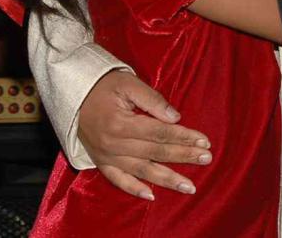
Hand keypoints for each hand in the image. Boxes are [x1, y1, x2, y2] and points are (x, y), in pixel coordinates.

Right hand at [78, 71, 211, 199]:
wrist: (74, 95)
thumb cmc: (105, 86)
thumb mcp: (129, 84)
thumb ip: (153, 100)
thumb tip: (175, 118)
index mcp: (120, 123)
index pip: (159, 133)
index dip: (183, 137)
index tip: (204, 141)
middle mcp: (113, 144)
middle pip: (155, 152)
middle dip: (183, 156)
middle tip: (207, 159)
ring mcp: (106, 156)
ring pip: (141, 171)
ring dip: (167, 179)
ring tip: (189, 186)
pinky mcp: (101, 162)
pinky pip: (118, 180)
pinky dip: (133, 189)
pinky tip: (151, 196)